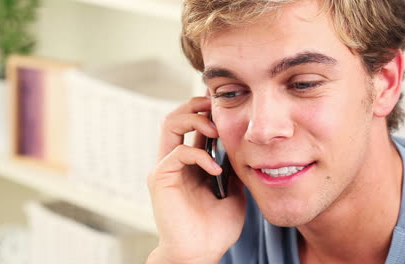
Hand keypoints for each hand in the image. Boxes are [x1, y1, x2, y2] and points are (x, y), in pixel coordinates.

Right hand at [146, 96, 245, 263]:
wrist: (201, 252)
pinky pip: (178, 152)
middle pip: (176, 116)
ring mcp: (165, 167)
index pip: (193, 124)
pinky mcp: (161, 178)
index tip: (227, 105)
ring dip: (194, 119)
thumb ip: (232, 168)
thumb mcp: (233, 191)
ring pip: (170, 124)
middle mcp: (174, 160)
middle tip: (217, 106)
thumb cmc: (215, 227)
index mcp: (190, 162)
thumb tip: (243, 148)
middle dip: (197, 105)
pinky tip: (216, 169)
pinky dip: (199, 155)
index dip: (207, 110)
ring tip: (215, 129)